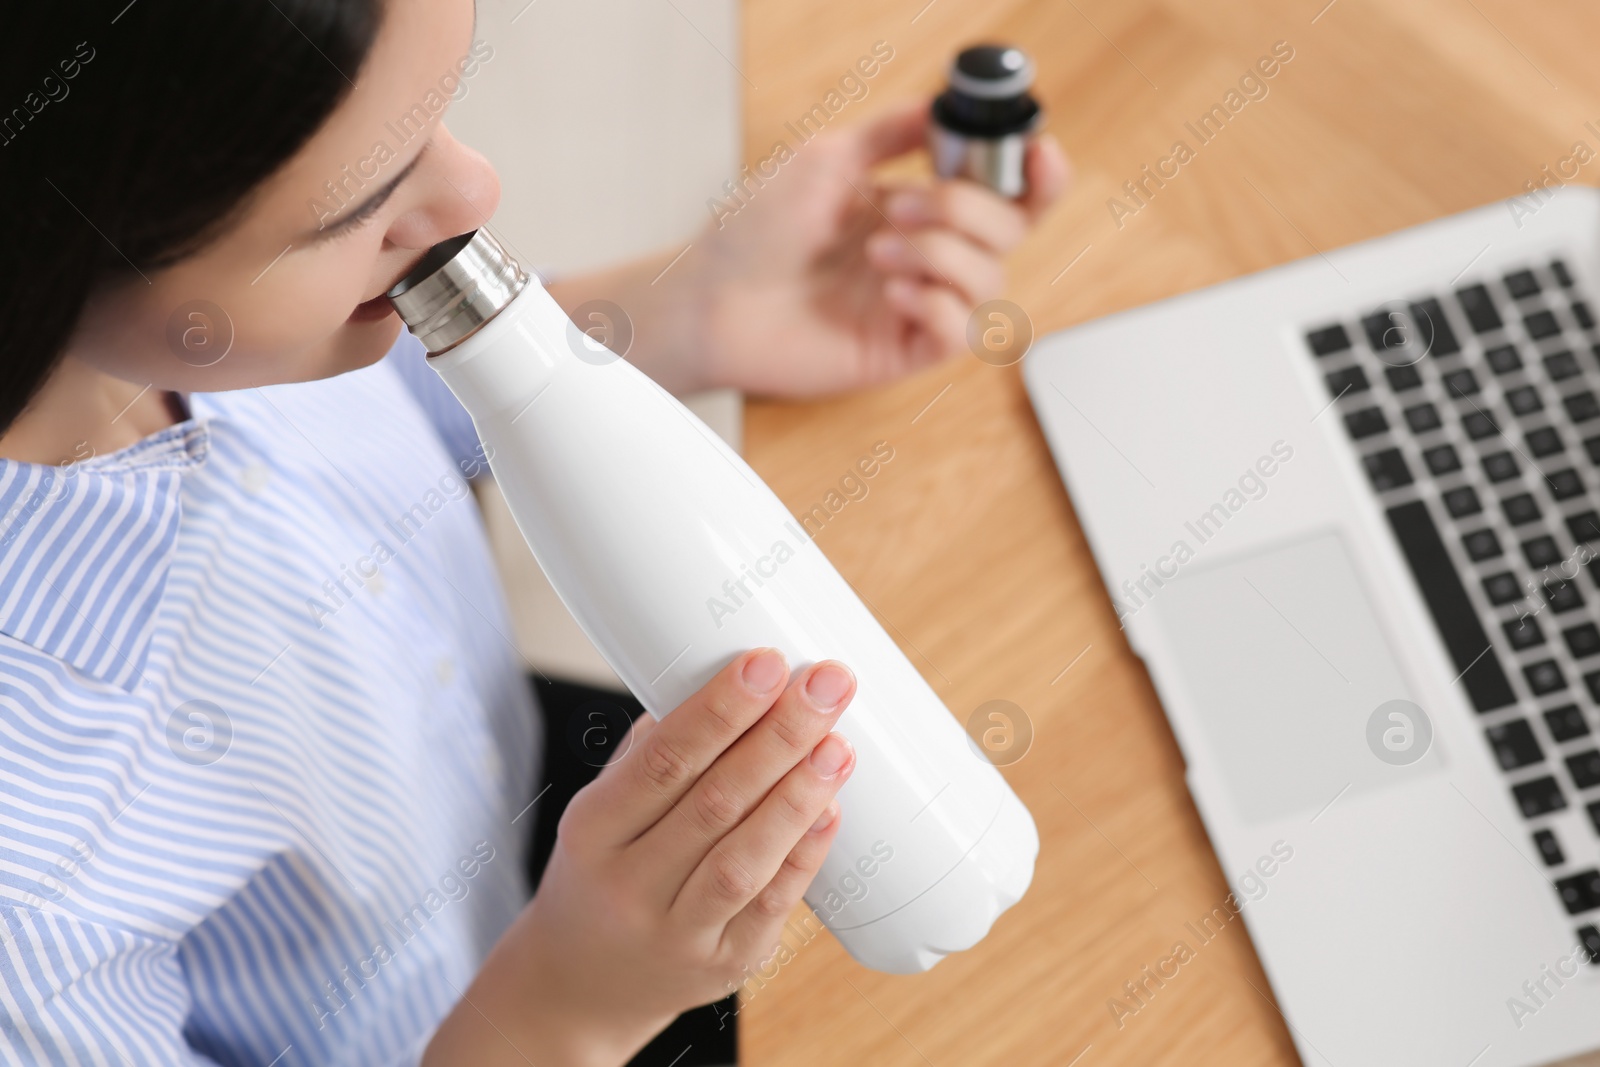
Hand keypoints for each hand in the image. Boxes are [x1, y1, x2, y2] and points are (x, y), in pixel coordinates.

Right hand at [423, 648, 857, 1066]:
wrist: (576, 987)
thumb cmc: (601, 874)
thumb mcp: (602, 812)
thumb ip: (655, 754)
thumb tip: (730, 684)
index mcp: (592, 830)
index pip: (662, 762)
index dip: (719, 711)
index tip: (767, 662)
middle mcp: (627, 886)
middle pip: (713, 804)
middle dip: (778, 738)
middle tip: (828, 685)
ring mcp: (674, 934)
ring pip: (743, 860)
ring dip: (796, 798)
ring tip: (838, 746)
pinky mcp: (720, 967)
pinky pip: (768, 907)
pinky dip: (802, 856)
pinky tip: (829, 811)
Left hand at [689, 96, 1070, 396]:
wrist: (711, 296)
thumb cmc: (754, 233)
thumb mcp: (827, 160)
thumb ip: (892, 133)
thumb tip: (943, 108)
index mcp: (919, 210)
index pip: (1006, 196)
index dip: (1038, 176)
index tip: (1038, 152)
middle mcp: (928, 257)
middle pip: (1011, 232)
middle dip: (967, 210)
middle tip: (904, 205)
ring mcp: (918, 305)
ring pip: (991, 280)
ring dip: (943, 253)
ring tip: (880, 250)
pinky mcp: (903, 351)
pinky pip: (961, 333)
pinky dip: (938, 304)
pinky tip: (892, 290)